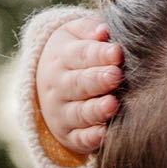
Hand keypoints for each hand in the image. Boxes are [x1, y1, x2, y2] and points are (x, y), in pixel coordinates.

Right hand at [36, 15, 123, 154]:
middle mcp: (59, 86)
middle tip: (116, 76)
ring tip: (112, 105)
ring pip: (79, 112)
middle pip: (78, 84)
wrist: (49, 82)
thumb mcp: (77, 34)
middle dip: (97, 80)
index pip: (81, 54)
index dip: (99, 54)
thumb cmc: (77, 53)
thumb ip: (90, 29)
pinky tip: (106, 134)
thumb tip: (104, 30)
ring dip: (95, 110)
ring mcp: (62, 112)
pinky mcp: (69, 135)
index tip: (118, 52)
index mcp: (62, 57)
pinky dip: (91, 138)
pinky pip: (80, 139)